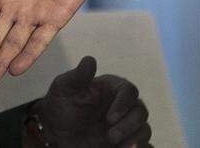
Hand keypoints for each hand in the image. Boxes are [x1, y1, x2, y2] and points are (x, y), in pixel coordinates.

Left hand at [32, 56, 151, 147]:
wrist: (55, 135)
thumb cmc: (60, 107)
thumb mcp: (63, 89)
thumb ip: (77, 76)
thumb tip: (90, 60)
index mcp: (112, 88)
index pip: (128, 90)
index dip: (123, 104)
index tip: (110, 118)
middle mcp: (123, 106)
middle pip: (140, 111)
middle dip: (129, 125)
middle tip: (110, 137)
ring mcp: (125, 127)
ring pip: (144, 130)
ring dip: (134, 139)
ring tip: (115, 146)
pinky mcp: (124, 143)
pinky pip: (143, 146)